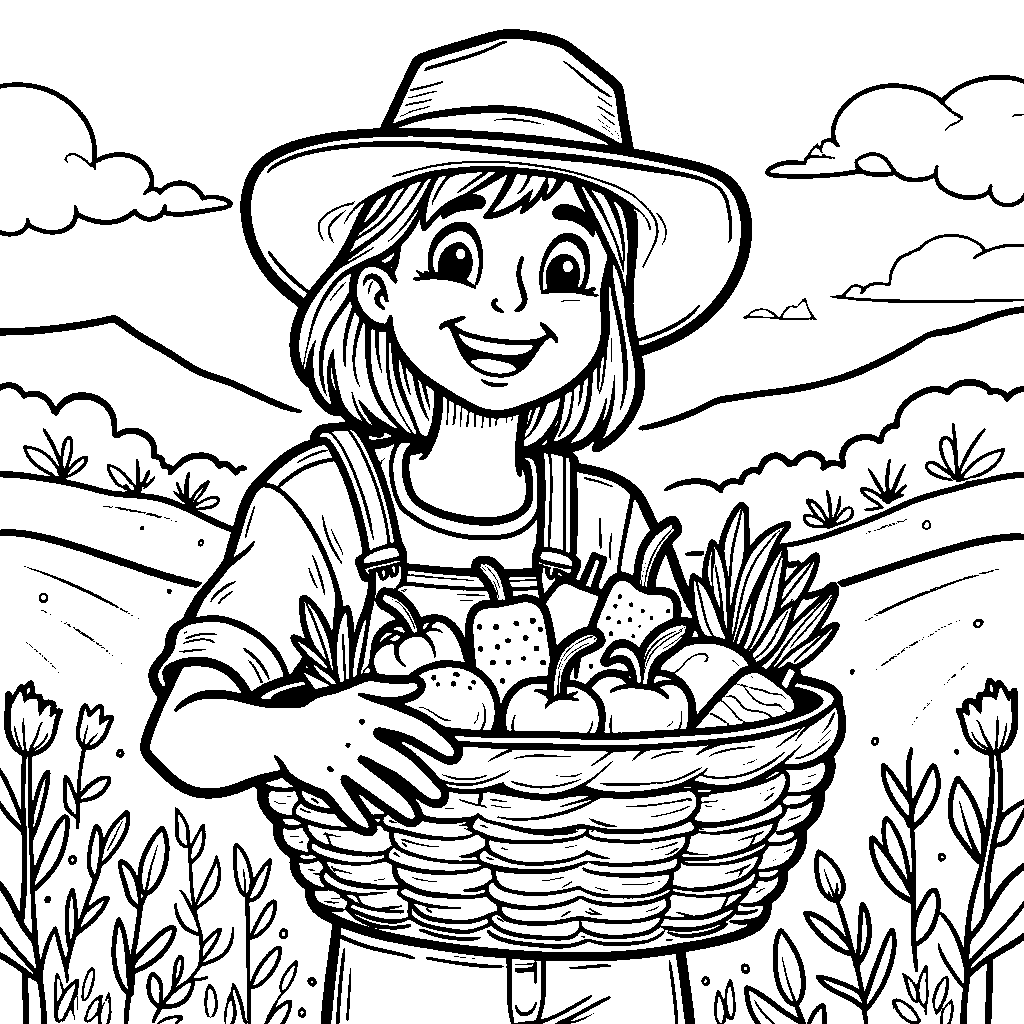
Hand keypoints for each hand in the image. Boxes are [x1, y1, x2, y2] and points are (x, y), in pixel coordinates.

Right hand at [274, 677, 458, 832]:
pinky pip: (343, 801)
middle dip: (422, 782)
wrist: (281, 729)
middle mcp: (357, 736)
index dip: (434, 740)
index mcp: (369, 712)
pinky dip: (356, 816)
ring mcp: (339, 759)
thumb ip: (389, 687)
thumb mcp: (355, 691)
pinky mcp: (321, 779)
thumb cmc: (327, 710)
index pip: (410, 725)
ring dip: (396, 804)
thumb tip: (420, 685)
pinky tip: (371, 827)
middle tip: (440, 797)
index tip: (454, 755)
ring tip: (414, 817)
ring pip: (374, 786)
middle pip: (397, 762)